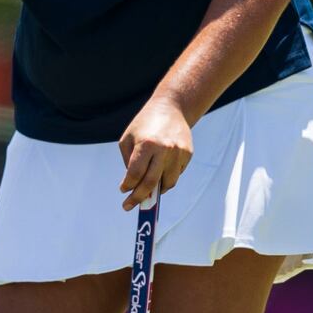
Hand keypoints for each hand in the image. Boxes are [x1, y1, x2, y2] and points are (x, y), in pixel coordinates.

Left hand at [118, 94, 192, 210]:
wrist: (172, 107)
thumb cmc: (144, 124)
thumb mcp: (128, 138)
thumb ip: (129, 162)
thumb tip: (133, 186)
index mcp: (146, 144)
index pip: (135, 174)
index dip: (128, 186)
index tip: (123, 192)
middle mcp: (164, 149)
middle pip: (151, 183)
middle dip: (139, 198)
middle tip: (130, 205)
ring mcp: (178, 152)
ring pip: (167, 183)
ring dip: (156, 190)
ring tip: (147, 189)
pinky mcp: (188, 154)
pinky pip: (176, 174)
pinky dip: (167, 178)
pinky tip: (160, 171)